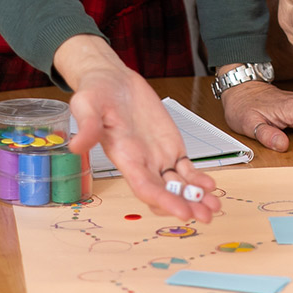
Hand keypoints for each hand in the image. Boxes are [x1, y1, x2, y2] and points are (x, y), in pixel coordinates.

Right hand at [55, 36, 221, 223]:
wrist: (111, 78)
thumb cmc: (96, 92)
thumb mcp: (86, 103)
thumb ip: (86, 125)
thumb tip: (76, 146)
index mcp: (124, 158)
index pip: (145, 188)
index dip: (164, 201)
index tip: (182, 212)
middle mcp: (142, 163)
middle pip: (165, 193)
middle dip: (185, 205)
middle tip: (206, 214)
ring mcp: (157, 156)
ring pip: (179, 185)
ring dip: (196, 197)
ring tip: (215, 206)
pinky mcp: (169, 145)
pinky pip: (186, 168)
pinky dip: (198, 179)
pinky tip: (210, 186)